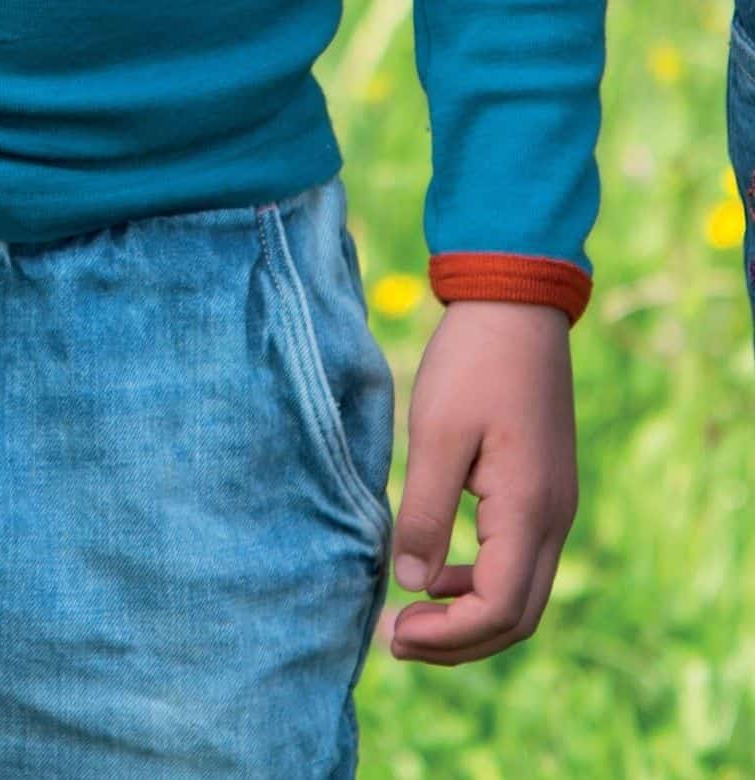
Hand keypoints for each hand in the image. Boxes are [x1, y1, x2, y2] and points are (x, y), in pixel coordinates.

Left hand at [386, 298, 577, 666]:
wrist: (515, 305)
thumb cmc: (472, 363)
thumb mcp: (436, 433)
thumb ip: (426, 512)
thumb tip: (412, 583)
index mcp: (529, 510)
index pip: (497, 610)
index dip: (447, 636)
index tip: (393, 630)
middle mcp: (554, 520)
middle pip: (516, 617)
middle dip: (459, 642)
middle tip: (397, 638)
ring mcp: (555, 507)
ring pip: (521, 594)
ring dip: (470, 616)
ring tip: (412, 613)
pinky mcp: (544, 491)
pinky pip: (519, 561)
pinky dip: (480, 581)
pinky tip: (438, 571)